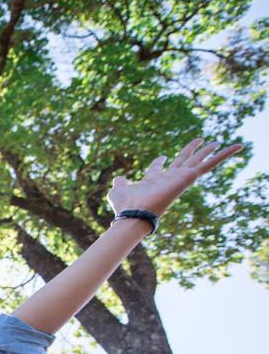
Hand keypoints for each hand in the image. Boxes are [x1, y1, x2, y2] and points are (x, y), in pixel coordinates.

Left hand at [107, 138, 242, 218]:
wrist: (135, 213)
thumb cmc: (126, 205)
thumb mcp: (118, 191)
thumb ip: (120, 183)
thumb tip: (119, 179)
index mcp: (153, 180)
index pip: (158, 168)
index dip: (159, 162)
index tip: (162, 157)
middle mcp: (168, 179)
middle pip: (182, 161)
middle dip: (191, 151)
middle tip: (200, 140)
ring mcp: (180, 178)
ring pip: (198, 161)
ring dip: (208, 152)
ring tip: (218, 141)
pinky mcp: (189, 177)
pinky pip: (209, 165)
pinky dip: (223, 155)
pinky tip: (236, 146)